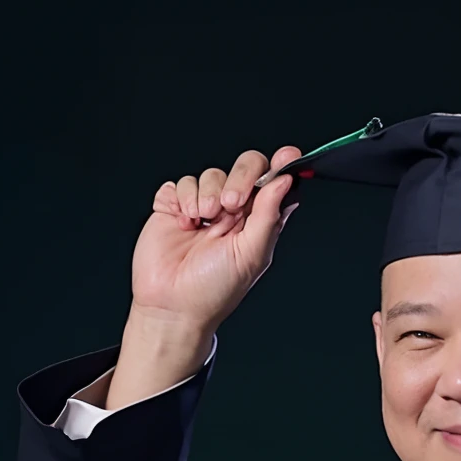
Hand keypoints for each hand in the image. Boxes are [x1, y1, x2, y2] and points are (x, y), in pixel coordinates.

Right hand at [106, 144, 301, 407]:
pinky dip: (183, 199)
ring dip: (207, 195)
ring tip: (202, 222)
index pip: (274, 184)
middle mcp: (232, 212)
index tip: (288, 156)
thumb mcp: (251, 255)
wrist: (172, 305)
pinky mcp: (174, 206)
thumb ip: (269, 216)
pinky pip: (181, 183)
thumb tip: (285, 181)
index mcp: (256, 223)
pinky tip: (184, 223)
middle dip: (240, 178)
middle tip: (231, 204)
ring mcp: (203, 206)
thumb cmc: (214, 290)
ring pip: (211, 174)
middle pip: (245, 168)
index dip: (282, 167)